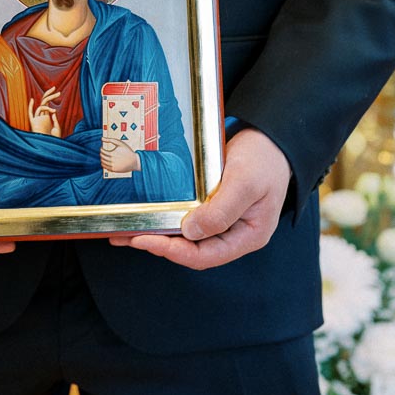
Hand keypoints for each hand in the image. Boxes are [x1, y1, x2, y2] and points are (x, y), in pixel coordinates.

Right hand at [28, 87, 61, 135]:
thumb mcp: (56, 128)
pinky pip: (31, 113)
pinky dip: (30, 106)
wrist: (49, 146)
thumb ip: (54, 119)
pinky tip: (32, 100)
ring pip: (42, 105)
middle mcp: (42, 116)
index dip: (51, 97)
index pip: (48, 104)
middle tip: (55, 89)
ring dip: (49, 99)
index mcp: (47, 117)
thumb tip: (54, 111)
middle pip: (44, 102)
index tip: (57, 91)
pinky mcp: (33, 122)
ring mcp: (37, 119)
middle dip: (50, 95)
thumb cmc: (54, 139)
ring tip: (57, 95)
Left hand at [100, 140, 138, 173]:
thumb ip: (110, 140)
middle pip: (102, 157)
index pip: (102, 151)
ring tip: (105, 156)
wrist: (135, 161)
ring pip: (102, 162)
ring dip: (102, 159)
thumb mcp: (120, 143)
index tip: (103, 148)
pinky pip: (105, 167)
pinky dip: (104, 164)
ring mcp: (112, 166)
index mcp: (112, 153)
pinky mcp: (114, 170)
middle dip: (101, 153)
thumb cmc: (127, 151)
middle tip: (104, 152)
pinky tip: (107, 161)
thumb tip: (102, 138)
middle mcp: (111, 161)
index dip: (101, 149)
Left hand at [110, 128, 289, 269]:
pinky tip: (144, 214)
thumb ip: (221, 210)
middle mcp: (232, 234)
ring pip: (184, 236)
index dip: (174, 252)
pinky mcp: (209, 207)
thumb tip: (190, 232)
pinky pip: (183, 218)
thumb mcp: (245, 182)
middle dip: (158, 245)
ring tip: (124, 230)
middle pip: (191, 250)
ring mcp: (220, 221)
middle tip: (127, 236)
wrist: (270, 139)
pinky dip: (163, 218)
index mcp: (247, 237)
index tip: (146, 240)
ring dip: (156, 234)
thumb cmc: (264, 160)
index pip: (206, 256)